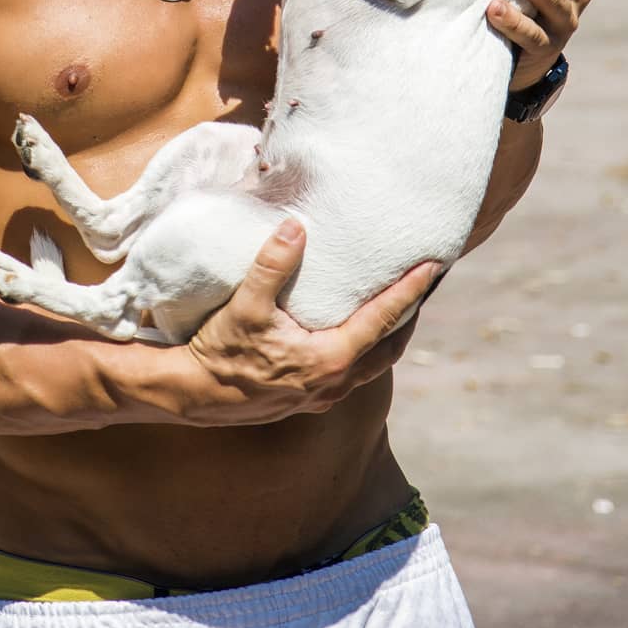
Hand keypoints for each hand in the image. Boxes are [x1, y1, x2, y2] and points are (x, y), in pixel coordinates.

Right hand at [181, 219, 441, 425]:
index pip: (382, 320)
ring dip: (388, 337)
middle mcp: (334, 383)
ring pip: (372, 365)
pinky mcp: (307, 400)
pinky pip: (352, 374)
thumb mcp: (246, 304)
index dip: (409, 292)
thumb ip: (273, 264)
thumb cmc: (222, 351)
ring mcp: (322, 396)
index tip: (432, 268)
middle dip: (408, 317)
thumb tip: (295, 227)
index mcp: (329, 360)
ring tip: (397, 310)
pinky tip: (354, 337)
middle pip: (389, 348)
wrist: (195, 394)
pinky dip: (365, 351)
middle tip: (423, 287)